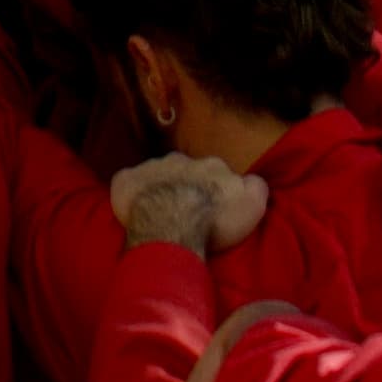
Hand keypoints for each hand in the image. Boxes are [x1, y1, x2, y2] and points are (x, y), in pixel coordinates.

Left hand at [111, 151, 268, 254]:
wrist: (172, 222)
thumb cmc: (214, 220)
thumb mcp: (252, 206)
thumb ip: (256, 188)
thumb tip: (252, 182)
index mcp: (212, 166)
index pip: (216, 173)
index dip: (214, 190)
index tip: (212, 207)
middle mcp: (182, 160)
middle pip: (186, 170)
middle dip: (186, 185)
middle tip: (186, 210)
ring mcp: (152, 166)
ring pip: (157, 173)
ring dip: (159, 187)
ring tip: (160, 211)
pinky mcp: (126, 179)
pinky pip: (128, 181)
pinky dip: (131, 192)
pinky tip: (133, 208)